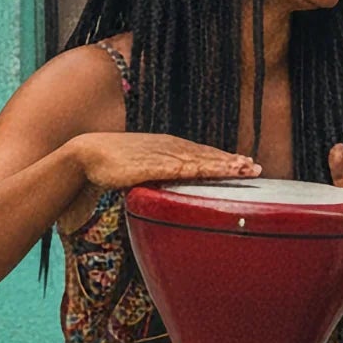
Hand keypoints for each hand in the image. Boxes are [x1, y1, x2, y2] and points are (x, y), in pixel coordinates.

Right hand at [68, 132, 258, 192]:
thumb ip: (156, 178)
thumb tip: (165, 193)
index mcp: (168, 149)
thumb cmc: (111, 165)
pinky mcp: (151, 165)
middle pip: (206, 156)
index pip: (201, 154)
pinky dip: (201, 169)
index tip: (245, 164)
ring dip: (223, 165)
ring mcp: (161, 155)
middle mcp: (169, 149)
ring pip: (199, 161)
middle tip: (255, 168)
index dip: (223, 160)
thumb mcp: (140, 170)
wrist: (86, 155)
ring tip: (244, 169)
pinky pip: (181, 168)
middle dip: (231, 162)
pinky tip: (215, 171)